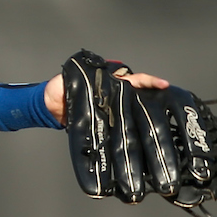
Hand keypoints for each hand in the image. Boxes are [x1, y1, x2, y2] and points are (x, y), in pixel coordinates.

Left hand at [44, 68, 169, 125]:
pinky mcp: (105, 124)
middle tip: (169, 108)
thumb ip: (76, 76)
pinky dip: (130, 133)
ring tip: (161, 125)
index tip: (162, 84)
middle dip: (154, 101)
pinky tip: (140, 140)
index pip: (132, 79)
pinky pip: (120, 128)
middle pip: (138, 98)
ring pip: (132, 113)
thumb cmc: (57, 90)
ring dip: (145, 118)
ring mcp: (110, 110)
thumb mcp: (66, 79)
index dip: (148, 81)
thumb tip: (88, 76)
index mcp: (107, 82)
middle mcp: (112, 96)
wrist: (48, 109)